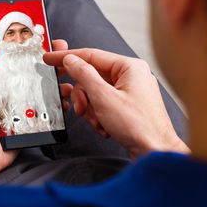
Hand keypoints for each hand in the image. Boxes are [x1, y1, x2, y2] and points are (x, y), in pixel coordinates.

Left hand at [0, 38, 72, 110]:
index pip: (18, 57)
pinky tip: (66, 100)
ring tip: (69, 79)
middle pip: (36, 71)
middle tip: (65, 58)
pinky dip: (59, 104)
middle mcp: (10, 90)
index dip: (33, 47)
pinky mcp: (30, 121)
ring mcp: (22, 106)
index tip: (48, 38)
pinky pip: (48, 110)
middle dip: (52, 63)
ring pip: (46, 90)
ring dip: (59, 83)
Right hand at [44, 48, 188, 158]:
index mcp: (129, 67)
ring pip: (95, 92)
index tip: (50, 59)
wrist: (155, 152)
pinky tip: (105, 127)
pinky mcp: (128, 106)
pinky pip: (103, 104)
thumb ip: (84, 74)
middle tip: (79, 107)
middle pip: (92, 77)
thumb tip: (71, 60)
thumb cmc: (139, 126)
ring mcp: (130, 91)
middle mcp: (131, 76)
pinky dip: (99, 116)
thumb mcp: (103, 97)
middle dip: (83, 96)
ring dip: (91, 110)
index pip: (91, 55)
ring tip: (97, 121)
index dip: (67, 57)